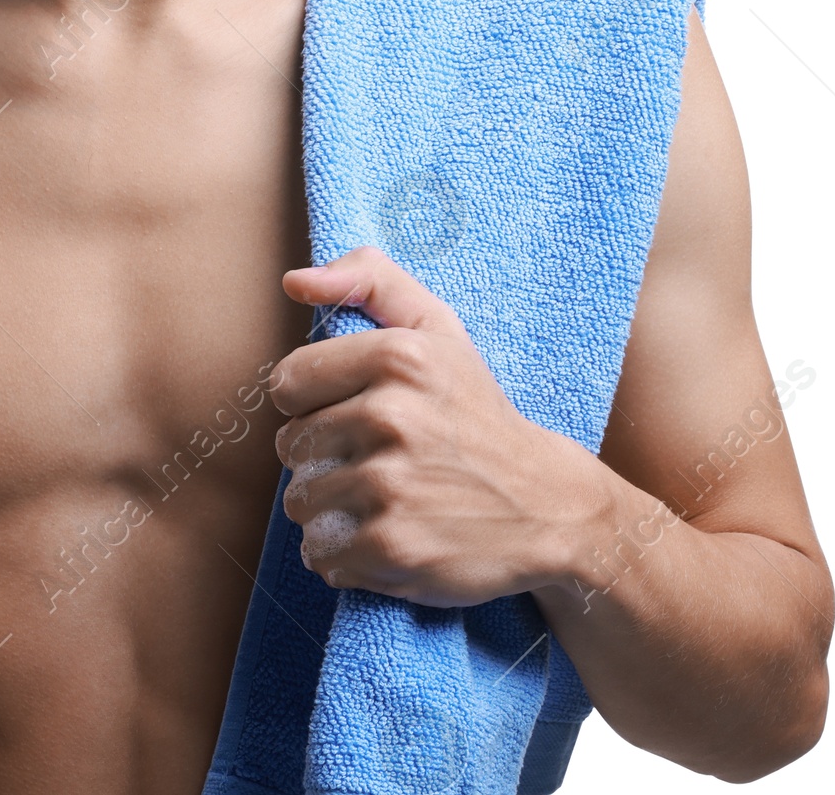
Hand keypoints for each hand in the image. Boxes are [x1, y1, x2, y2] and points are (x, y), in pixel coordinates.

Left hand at [271, 247, 605, 606]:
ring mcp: (390, 486)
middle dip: (323, 457)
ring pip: (300, 501)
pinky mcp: (391, 547)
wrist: (547, 506)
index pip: (287, 382)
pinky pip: (320, 553)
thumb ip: (369, 280)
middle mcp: (391, 416)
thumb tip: (294, 281)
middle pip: (290, 446)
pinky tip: (385, 536)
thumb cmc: (477, 412)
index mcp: (397, 356)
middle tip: (377, 460)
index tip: (350, 410)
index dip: (311, 401)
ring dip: (328, 509)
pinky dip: (342, 555)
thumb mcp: (437, 327)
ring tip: (379, 500)